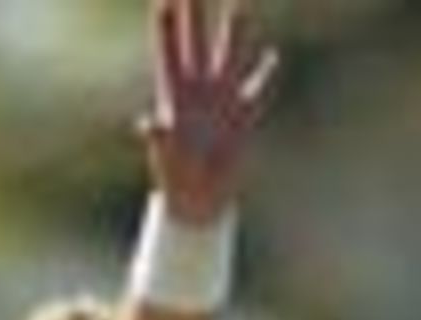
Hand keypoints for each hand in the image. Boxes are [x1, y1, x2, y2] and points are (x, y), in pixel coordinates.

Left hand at [139, 0, 280, 225]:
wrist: (199, 199)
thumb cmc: (175, 180)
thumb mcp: (165, 160)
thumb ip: (158, 139)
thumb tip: (148, 124)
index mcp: (174, 96)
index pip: (169, 52)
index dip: (166, 26)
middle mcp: (198, 90)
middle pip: (197, 42)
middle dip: (196, 12)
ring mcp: (221, 99)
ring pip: (230, 56)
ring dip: (235, 32)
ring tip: (239, 6)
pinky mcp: (242, 115)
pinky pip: (257, 89)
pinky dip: (266, 74)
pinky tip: (272, 56)